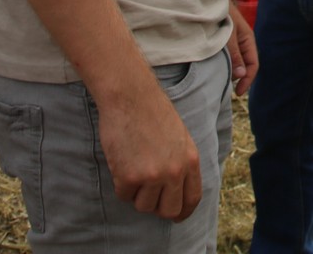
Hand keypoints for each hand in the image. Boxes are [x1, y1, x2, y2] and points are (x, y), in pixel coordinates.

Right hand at [96, 85, 201, 221]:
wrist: (131, 96)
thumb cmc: (152, 113)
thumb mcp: (179, 138)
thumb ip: (181, 164)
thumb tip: (176, 192)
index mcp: (190, 161)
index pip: (192, 199)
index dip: (182, 211)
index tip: (174, 216)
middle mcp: (175, 171)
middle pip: (169, 210)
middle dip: (157, 208)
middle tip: (147, 195)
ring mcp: (152, 176)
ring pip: (144, 206)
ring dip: (136, 194)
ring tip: (133, 168)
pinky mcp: (129, 176)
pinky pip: (124, 195)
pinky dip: (120, 184)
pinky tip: (122, 162)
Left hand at [226, 2, 258, 95]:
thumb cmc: (220, 13)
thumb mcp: (227, 35)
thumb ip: (234, 53)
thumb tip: (241, 74)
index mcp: (248, 40)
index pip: (253, 65)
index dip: (247, 80)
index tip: (238, 93)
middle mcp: (242, 42)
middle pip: (244, 66)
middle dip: (238, 79)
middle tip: (225, 89)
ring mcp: (233, 41)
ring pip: (235, 62)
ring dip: (229, 71)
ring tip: (217, 80)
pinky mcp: (223, 41)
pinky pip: (227, 56)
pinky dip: (223, 64)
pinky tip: (214, 68)